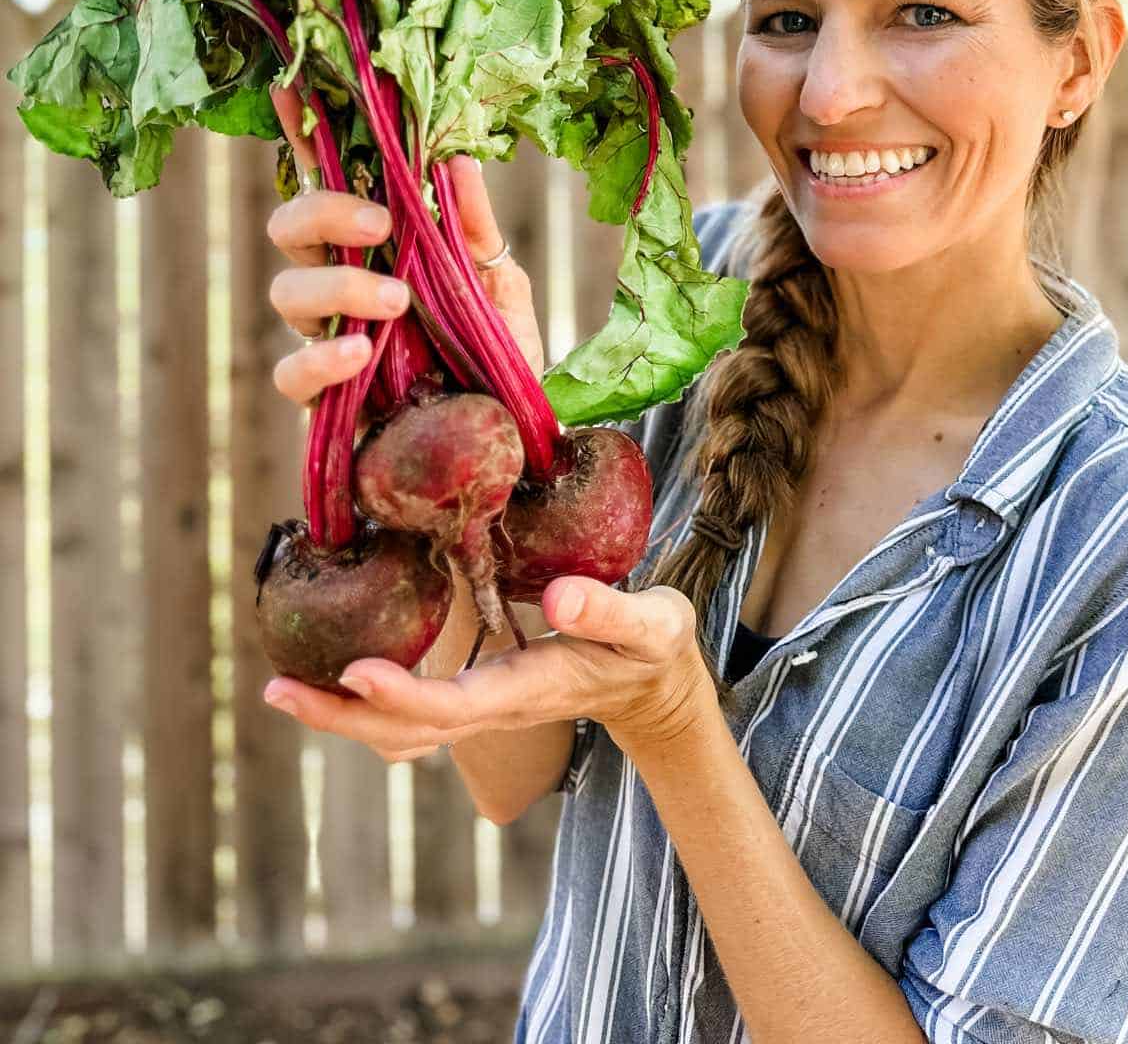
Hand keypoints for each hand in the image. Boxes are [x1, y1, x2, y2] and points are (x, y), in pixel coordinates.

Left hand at [262, 577, 718, 763]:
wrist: (651, 684)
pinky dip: (364, 700)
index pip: (456, 705)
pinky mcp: (473, 694)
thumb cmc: (651, 646)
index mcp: (531, 689)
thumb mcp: (650, 622)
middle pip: (406, 730)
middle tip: (276, 690)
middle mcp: (495, 706)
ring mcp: (480, 706)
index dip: (403, 695)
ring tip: (281, 688)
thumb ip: (609, 609)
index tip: (354, 671)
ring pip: (399, 730)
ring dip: (339, 716)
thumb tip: (556, 596)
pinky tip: (332, 674)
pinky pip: (407, 711)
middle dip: (340, 717)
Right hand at [267, 84, 545, 411]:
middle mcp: (342, 283)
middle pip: (290, 226)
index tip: (290, 86)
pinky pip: (292, 372)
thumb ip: (473, 226)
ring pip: (286, 290)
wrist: (511, 440)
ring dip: (338, 285)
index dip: (303, 133)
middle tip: (381, 224)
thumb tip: (458, 157)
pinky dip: (321, 359)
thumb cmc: (498, 352)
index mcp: (378, 243)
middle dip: (325, 212)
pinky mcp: (325, 400)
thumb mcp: (499, 282)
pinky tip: (359, 353)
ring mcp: (328, 338)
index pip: (330, 180)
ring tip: (396, 301)